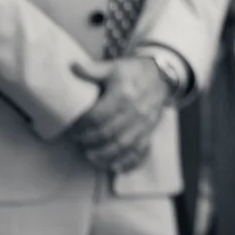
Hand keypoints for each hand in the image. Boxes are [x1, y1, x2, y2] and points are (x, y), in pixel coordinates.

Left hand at [67, 55, 172, 172]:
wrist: (161, 77)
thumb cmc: (133, 72)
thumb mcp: (113, 67)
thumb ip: (93, 69)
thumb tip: (73, 66)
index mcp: (123, 94)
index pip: (98, 116)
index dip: (83, 125)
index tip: (73, 128)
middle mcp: (135, 111)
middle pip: (108, 133)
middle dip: (90, 140)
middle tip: (78, 141)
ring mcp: (144, 124)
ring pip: (123, 146)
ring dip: (104, 155)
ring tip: (90, 156)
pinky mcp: (150, 132)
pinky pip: (140, 152)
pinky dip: (128, 163)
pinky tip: (115, 167)